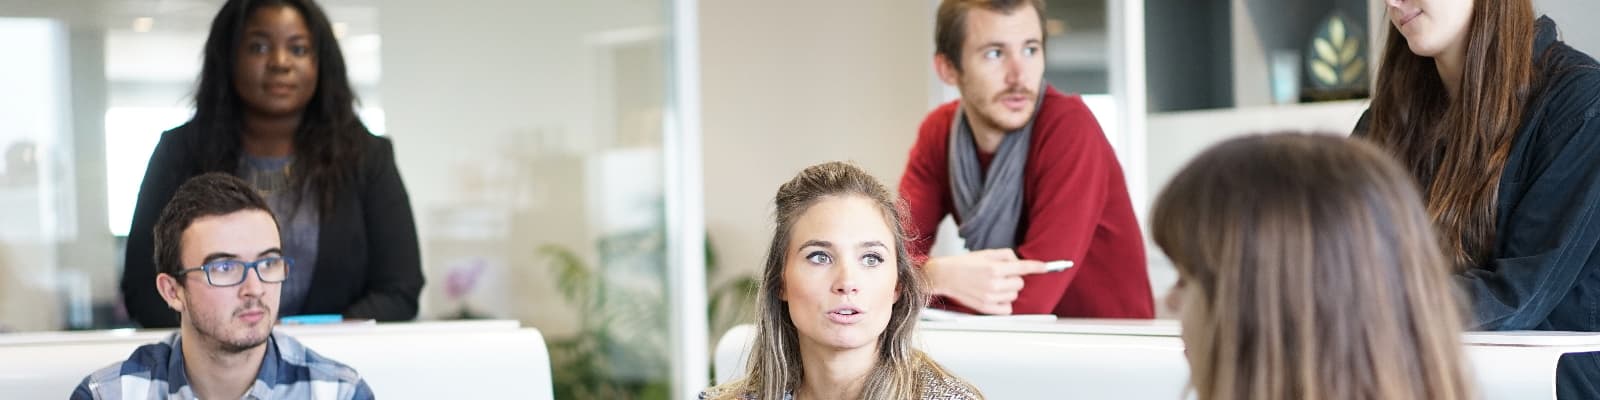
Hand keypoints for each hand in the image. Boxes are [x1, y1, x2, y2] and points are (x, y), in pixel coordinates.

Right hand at [924, 248, 1047, 314]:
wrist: (945, 276)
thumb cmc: (964, 264)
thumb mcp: (986, 253)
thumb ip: (1006, 255)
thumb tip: (1020, 262)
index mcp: (994, 268)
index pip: (1023, 268)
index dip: (1037, 267)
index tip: (1046, 267)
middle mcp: (994, 283)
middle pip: (1020, 283)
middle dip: (1014, 278)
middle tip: (1001, 275)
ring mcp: (990, 297)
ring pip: (1014, 296)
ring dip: (1009, 291)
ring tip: (994, 285)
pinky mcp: (986, 308)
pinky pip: (1007, 309)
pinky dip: (1005, 303)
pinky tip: (995, 296)